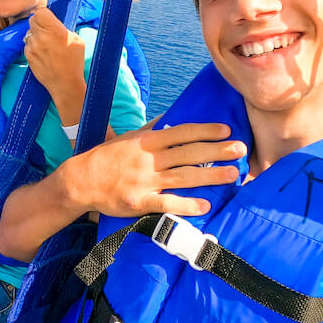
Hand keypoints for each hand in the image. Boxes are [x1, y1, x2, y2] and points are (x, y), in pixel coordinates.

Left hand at [23, 7, 86, 119]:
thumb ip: (62, 28)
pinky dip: (33, 47)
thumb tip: (53, 25)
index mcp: (54, 30)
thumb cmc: (74, 62)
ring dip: (35, 36)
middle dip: (39, 23)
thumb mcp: (76, 39)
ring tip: (46, 45)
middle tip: (47, 31)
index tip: (48, 18)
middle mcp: (41, 36)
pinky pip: (27, 45)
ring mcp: (32, 47)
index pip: (40, 11)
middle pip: (32, 20)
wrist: (65, 83)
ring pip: (29, 33)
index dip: (44, 14)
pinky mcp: (28, 56)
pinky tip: (43, 54)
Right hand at [66, 119, 243, 217]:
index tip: (226, 129)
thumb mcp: (128, 137)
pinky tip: (205, 205)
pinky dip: (186, 205)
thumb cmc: (107, 157)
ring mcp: (144, 181)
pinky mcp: (139, 202)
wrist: (81, 180)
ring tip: (233, 174)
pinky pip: (166, 203)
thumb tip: (171, 116)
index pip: (182, 132)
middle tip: (240, 149)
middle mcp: (148, 159)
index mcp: (147, 141)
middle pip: (188, 153)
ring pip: (183, 177)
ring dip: (210, 176)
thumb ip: (151, 129)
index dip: (205, 130)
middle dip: (216, 151)